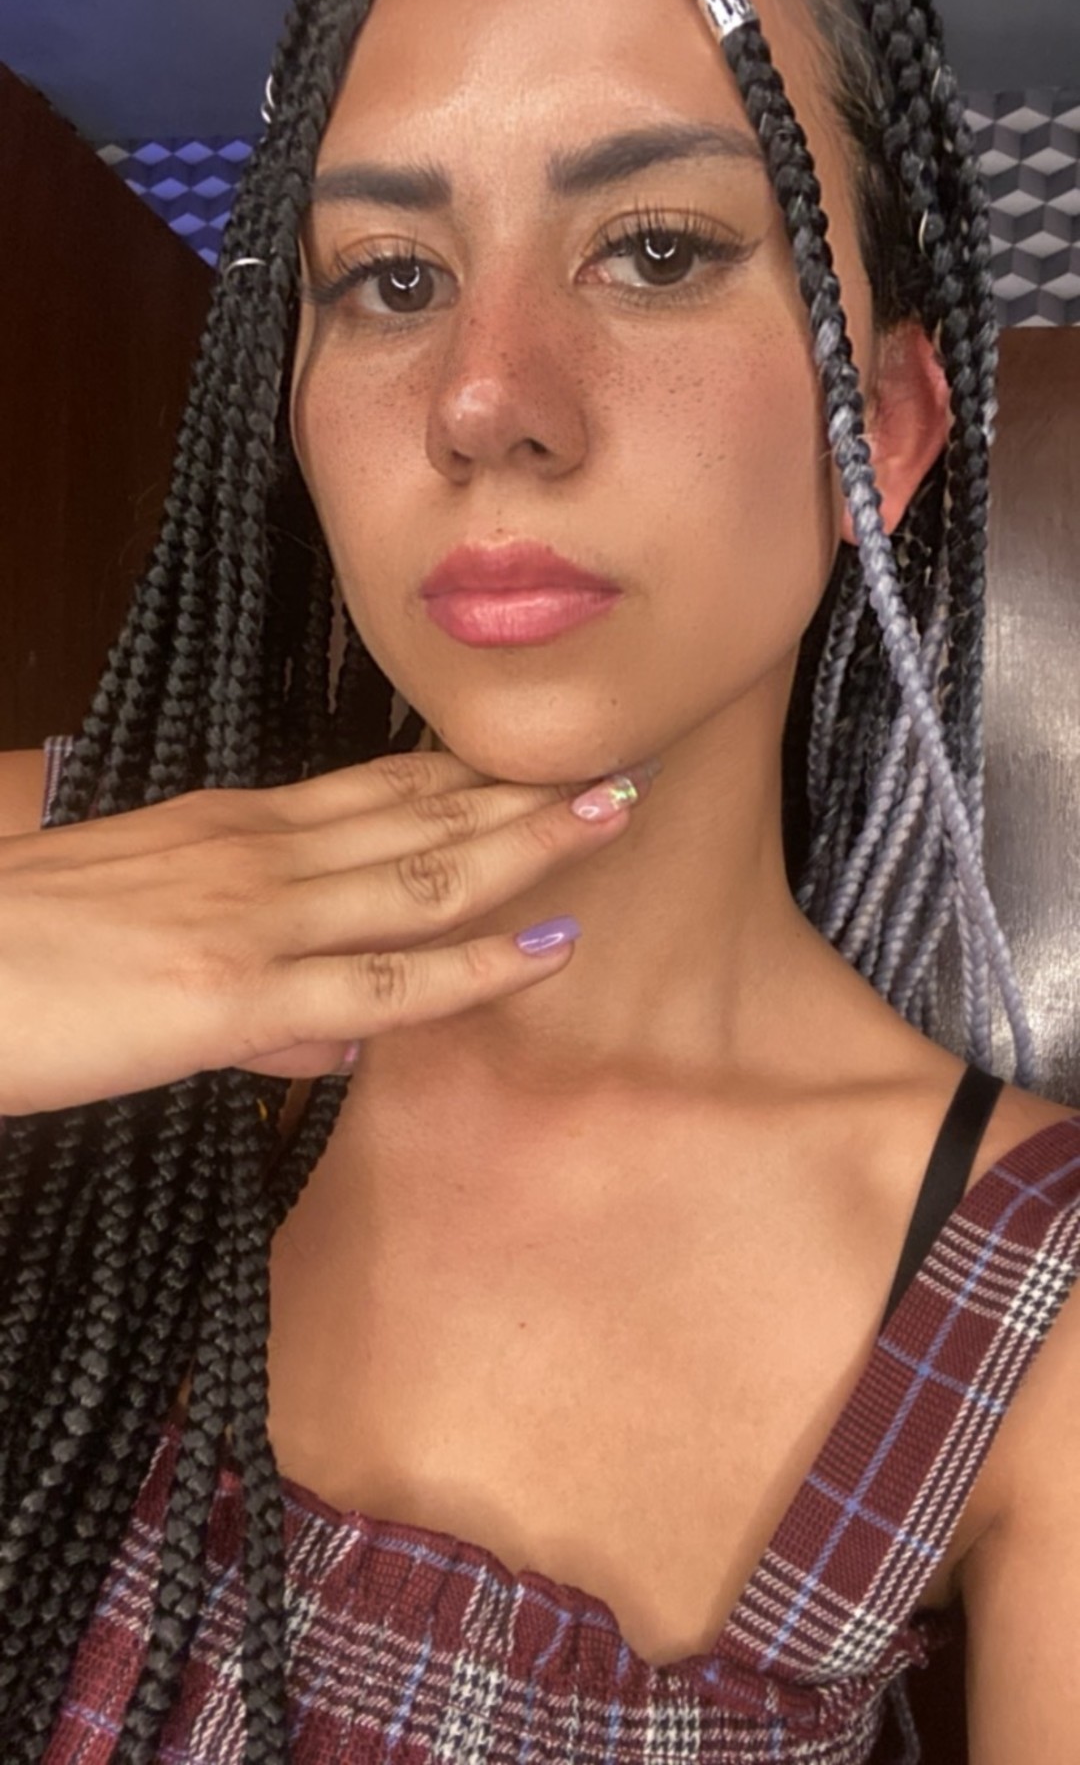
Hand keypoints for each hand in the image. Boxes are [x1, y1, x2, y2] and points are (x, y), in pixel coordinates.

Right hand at [0, 751, 653, 1115]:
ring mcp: (251, 916)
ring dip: (527, 843)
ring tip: (615, 811)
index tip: (540, 760)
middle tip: (619, 757)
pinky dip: (475, 966)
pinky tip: (547, 948)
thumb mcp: (139, 954)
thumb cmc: (13, 964)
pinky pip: (383, 983)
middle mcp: (252, 853)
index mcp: (225, 833)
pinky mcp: (232, 990)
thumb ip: (254, 1003)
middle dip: (522, 789)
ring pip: (421, 873)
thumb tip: (340, 1044)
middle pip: (416, 811)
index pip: (373, 791)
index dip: (466, 776)